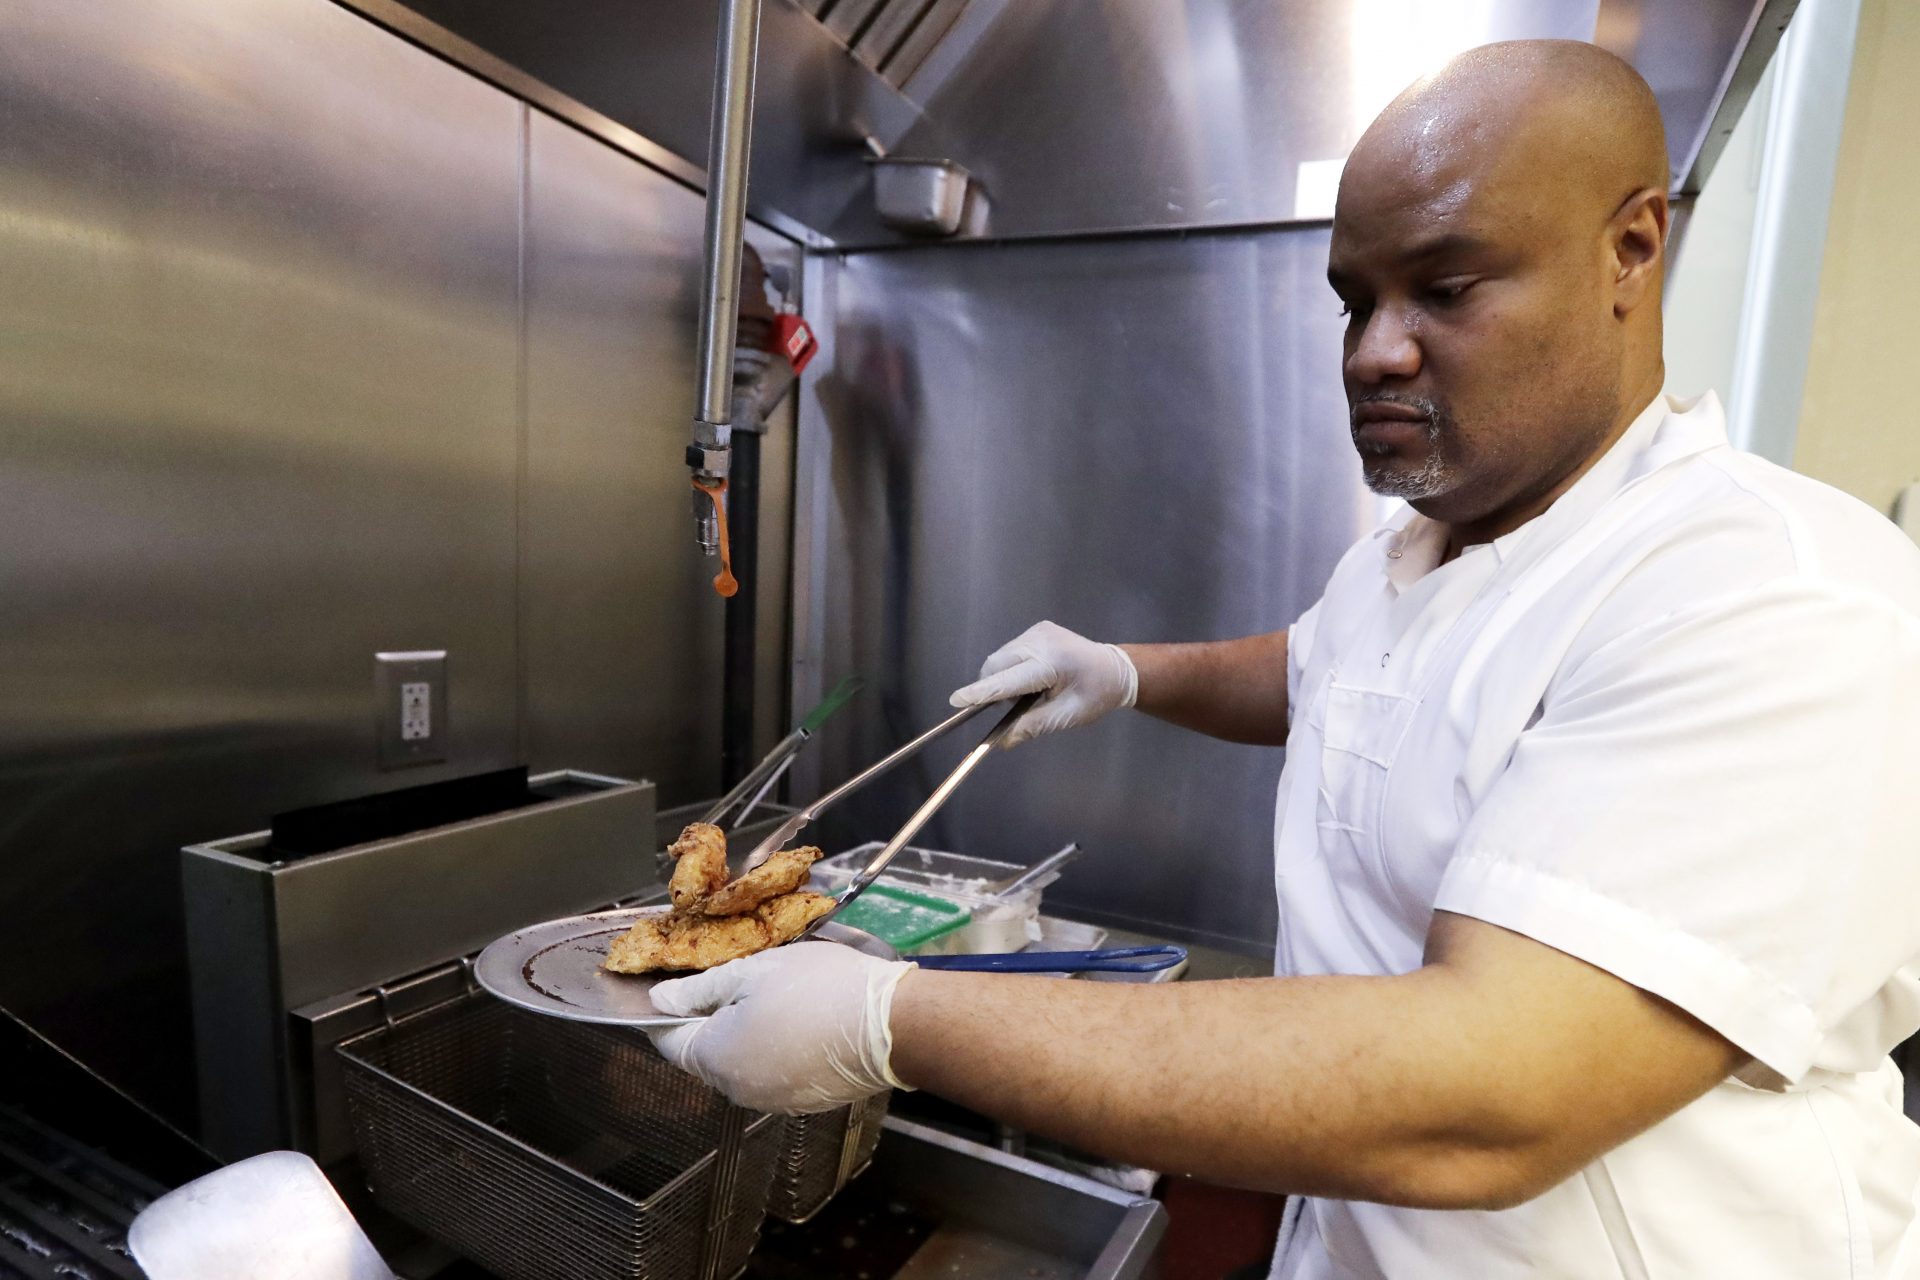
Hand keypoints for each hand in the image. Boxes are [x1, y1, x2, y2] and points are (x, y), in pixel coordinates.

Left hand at [647, 942, 915, 1113]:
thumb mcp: (753, 971)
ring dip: (746, 1036)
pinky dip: (776, 1051)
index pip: (668, 1041)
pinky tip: (801, 1023)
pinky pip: (774, 1075)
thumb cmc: (818, 988)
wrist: (889, 1026)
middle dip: (711, 1021)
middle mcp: (737, 1091)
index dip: (665, 1013)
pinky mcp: (803, 1103)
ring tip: (776, 998)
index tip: (674, 987)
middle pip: (706, 1055)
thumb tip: (660, 1001)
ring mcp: (772, 1101)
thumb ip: (700, 989)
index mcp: (715, 1058)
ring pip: (742, 1066)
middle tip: (737, 980)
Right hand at [950, 621, 1138, 747]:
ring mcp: (1038, 630)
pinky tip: (1033, 678)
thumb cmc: (1096, 695)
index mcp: (1052, 664)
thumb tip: (1001, 741)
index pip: (1007, 679)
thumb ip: (1033, 726)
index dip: (981, 692)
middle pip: (997, 665)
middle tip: (1014, 705)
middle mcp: (1040, 640)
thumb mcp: (1067, 717)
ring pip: (1000, 658)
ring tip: (1030, 691)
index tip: (956, 700)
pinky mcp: (1037, 629)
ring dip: (1003, 677)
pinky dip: (1012, 667)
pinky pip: (1010, 652)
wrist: (1117, 668)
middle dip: (993, 687)